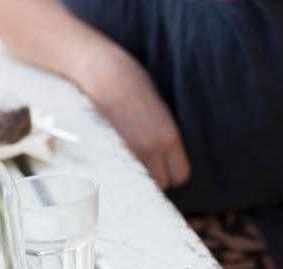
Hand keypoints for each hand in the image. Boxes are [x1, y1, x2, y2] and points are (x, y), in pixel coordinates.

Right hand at [82, 51, 190, 189]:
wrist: (102, 71)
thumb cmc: (132, 83)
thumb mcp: (160, 109)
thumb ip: (166, 137)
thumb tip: (166, 160)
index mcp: (169, 136)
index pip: (180, 175)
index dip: (172, 172)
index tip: (163, 164)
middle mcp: (152, 147)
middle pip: (161, 183)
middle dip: (155, 176)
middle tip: (145, 161)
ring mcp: (128, 151)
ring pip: (140, 182)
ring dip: (137, 176)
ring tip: (129, 157)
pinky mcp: (108, 151)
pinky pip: (120, 174)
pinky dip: (120, 170)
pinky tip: (115, 155)